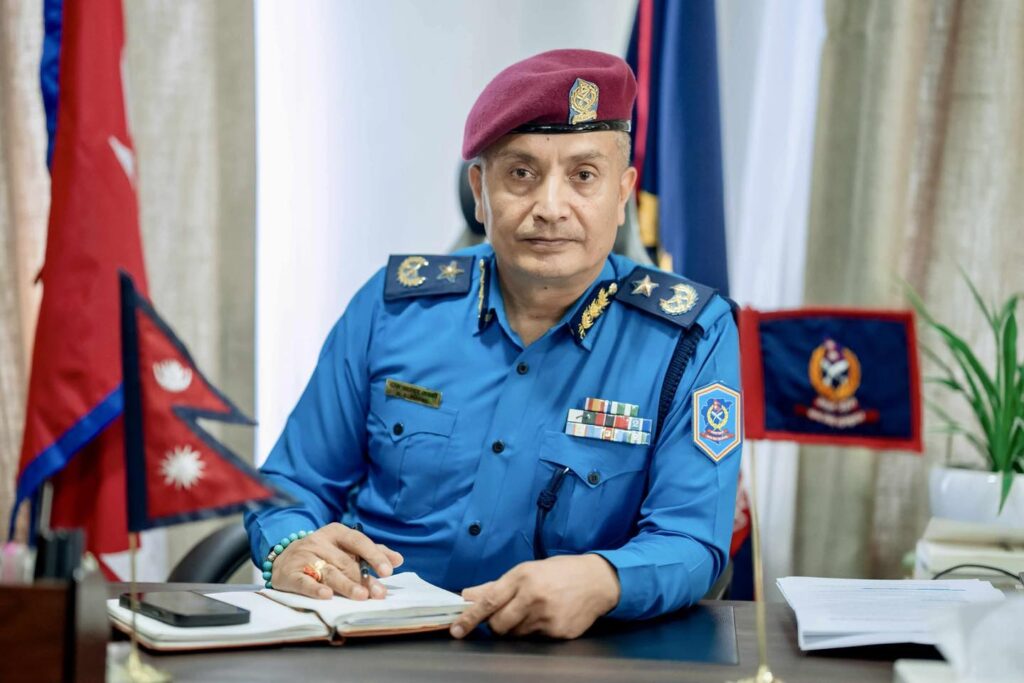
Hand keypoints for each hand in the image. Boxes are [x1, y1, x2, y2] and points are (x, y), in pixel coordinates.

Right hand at [270, 523, 403, 600]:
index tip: (388, 571)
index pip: (358, 541)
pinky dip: (315, 589)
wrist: (281, 558)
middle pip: (346, 562)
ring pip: (329, 572)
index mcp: (336, 532)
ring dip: (346, 585)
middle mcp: (319, 541)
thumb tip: (398, 560)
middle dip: (364, 579)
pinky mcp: (289, 573)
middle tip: (379, 593)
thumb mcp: (344, 547)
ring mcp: (304, 556)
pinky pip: (304, 582)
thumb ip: (371, 552)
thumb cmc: (322, 553)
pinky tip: (327, 596)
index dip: (374, 556)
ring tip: (361, 596)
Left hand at [450, 554, 619, 639]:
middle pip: (499, 625)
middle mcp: (534, 597)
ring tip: (535, 610)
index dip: (469, 617)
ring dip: (518, 627)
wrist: (597, 580)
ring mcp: (548, 617)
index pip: (489, 601)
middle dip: (497, 624)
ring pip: (516, 634)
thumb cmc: (559, 572)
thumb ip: (495, 585)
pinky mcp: (559, 632)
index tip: (456, 629)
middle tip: (507, 614)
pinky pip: (536, 639)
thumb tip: (466, 594)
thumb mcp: (526, 570)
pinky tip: (550, 616)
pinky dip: (537, 630)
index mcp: (523, 577)